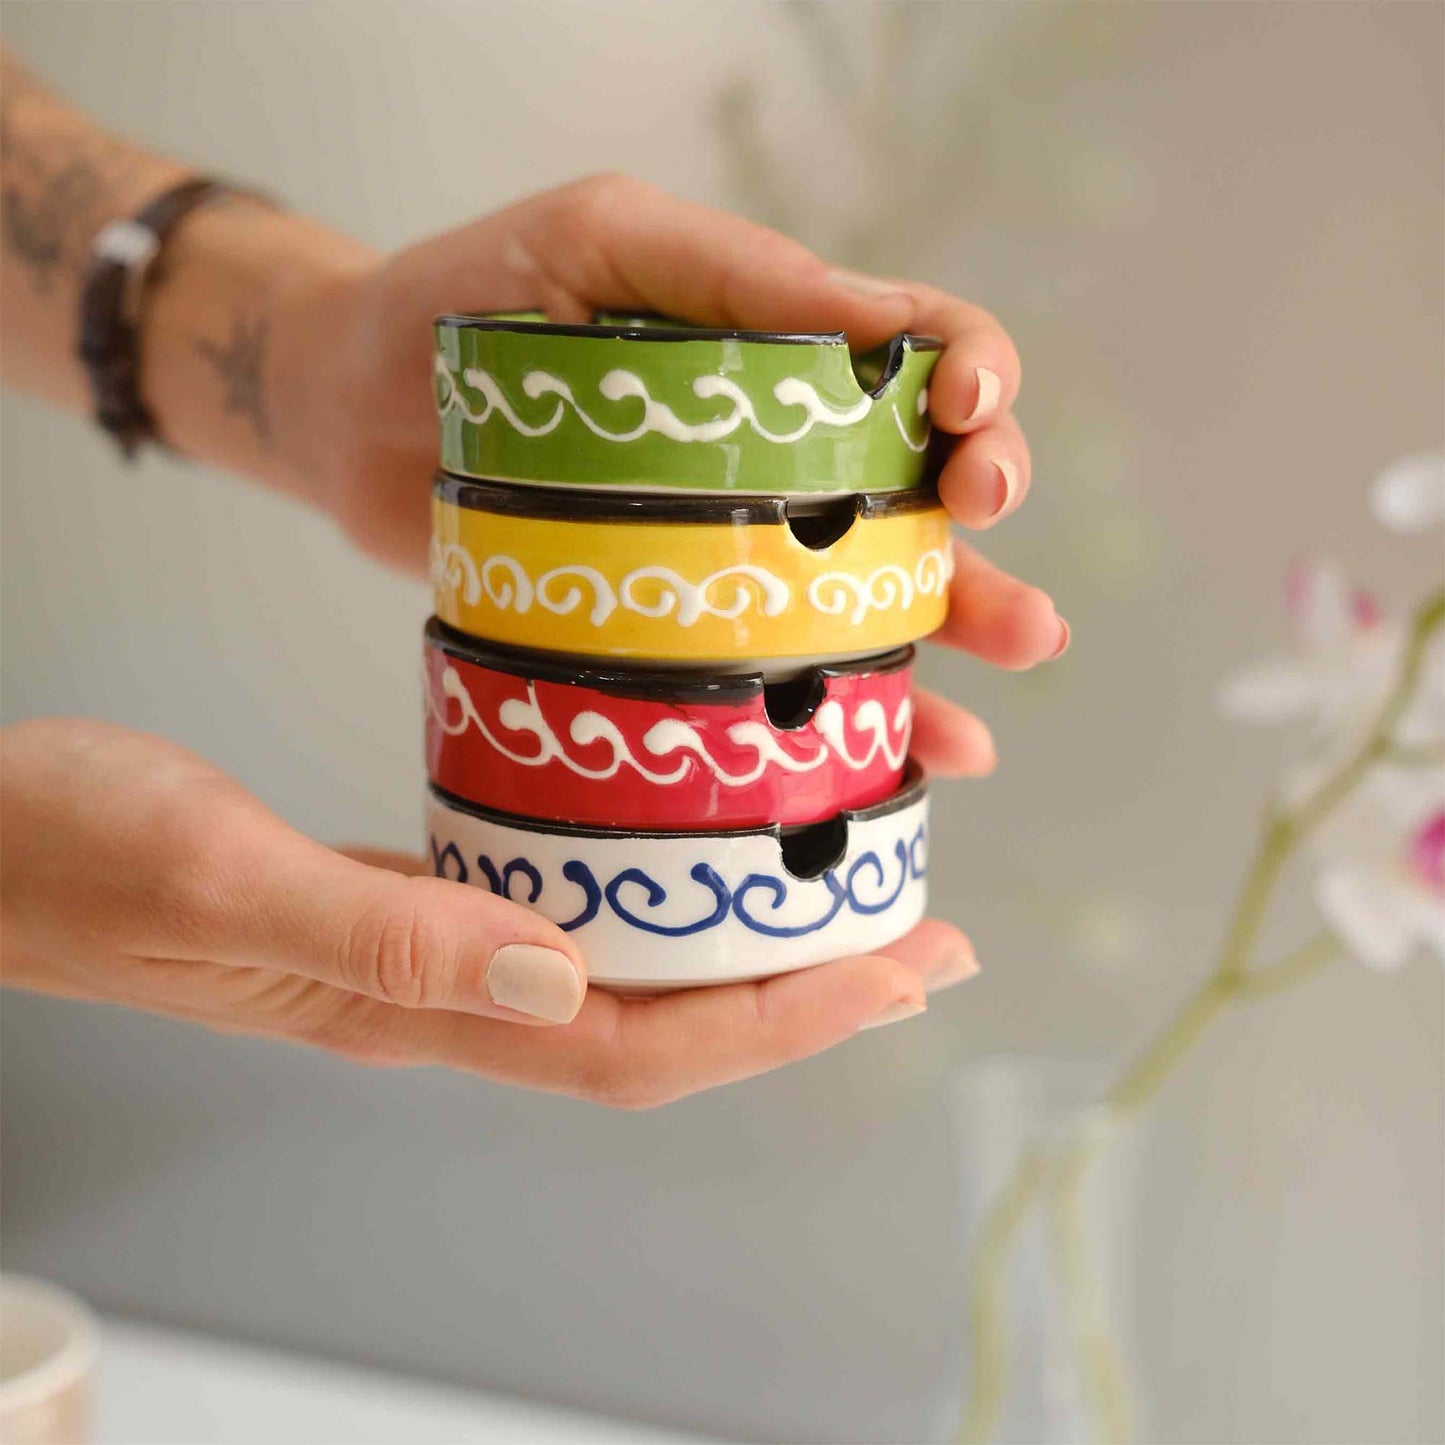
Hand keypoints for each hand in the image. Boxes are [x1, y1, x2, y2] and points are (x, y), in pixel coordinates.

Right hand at [0, 719, 972, 1107]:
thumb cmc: (68, 852)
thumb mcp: (215, 874)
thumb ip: (380, 934)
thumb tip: (553, 969)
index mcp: (408, 1008)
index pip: (635, 1047)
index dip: (776, 1021)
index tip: (895, 971)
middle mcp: (436, 1002)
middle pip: (660, 1031)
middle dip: (802, 999)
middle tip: (923, 945)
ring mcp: (420, 963)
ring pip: (623, 988)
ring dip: (740, 961)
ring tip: (843, 909)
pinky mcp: (399, 907)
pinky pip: (562, 929)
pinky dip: (649, 913)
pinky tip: (683, 867)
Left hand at [297, 174, 1067, 781]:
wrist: (346, 414)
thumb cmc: (461, 305)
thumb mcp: (596, 241)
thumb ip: (730, 266)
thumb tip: (882, 318)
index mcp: (772, 342)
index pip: (917, 344)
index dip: (972, 375)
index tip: (961, 418)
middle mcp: (777, 449)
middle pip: (924, 473)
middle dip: (986, 497)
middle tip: (989, 528)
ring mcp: (738, 546)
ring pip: (887, 588)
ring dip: (968, 617)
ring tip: (1016, 650)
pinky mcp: (687, 628)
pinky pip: (795, 680)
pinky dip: (871, 715)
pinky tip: (920, 754)